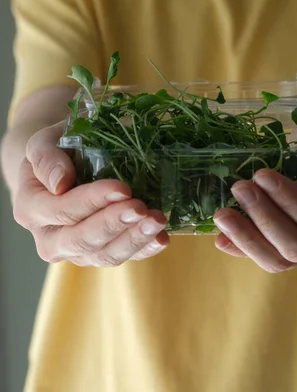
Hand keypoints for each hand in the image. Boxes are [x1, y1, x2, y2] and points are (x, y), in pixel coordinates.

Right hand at [13, 123, 169, 266]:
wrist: (64, 166)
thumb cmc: (56, 149)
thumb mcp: (44, 142)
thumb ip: (47, 158)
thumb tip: (60, 183)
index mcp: (31, 209)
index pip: (62, 211)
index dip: (92, 201)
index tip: (123, 188)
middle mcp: (50, 239)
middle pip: (82, 240)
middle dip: (114, 225)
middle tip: (141, 208)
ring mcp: (77, 251)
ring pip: (104, 255)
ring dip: (134, 239)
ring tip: (158, 220)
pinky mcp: (100, 253)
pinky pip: (123, 257)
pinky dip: (144, 249)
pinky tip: (162, 238)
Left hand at [214, 117, 296, 272]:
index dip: (290, 202)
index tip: (261, 174)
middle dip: (264, 218)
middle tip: (238, 187)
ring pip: (280, 261)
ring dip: (248, 239)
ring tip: (222, 214)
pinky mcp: (286, 249)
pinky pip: (265, 258)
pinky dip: (241, 249)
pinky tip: (221, 237)